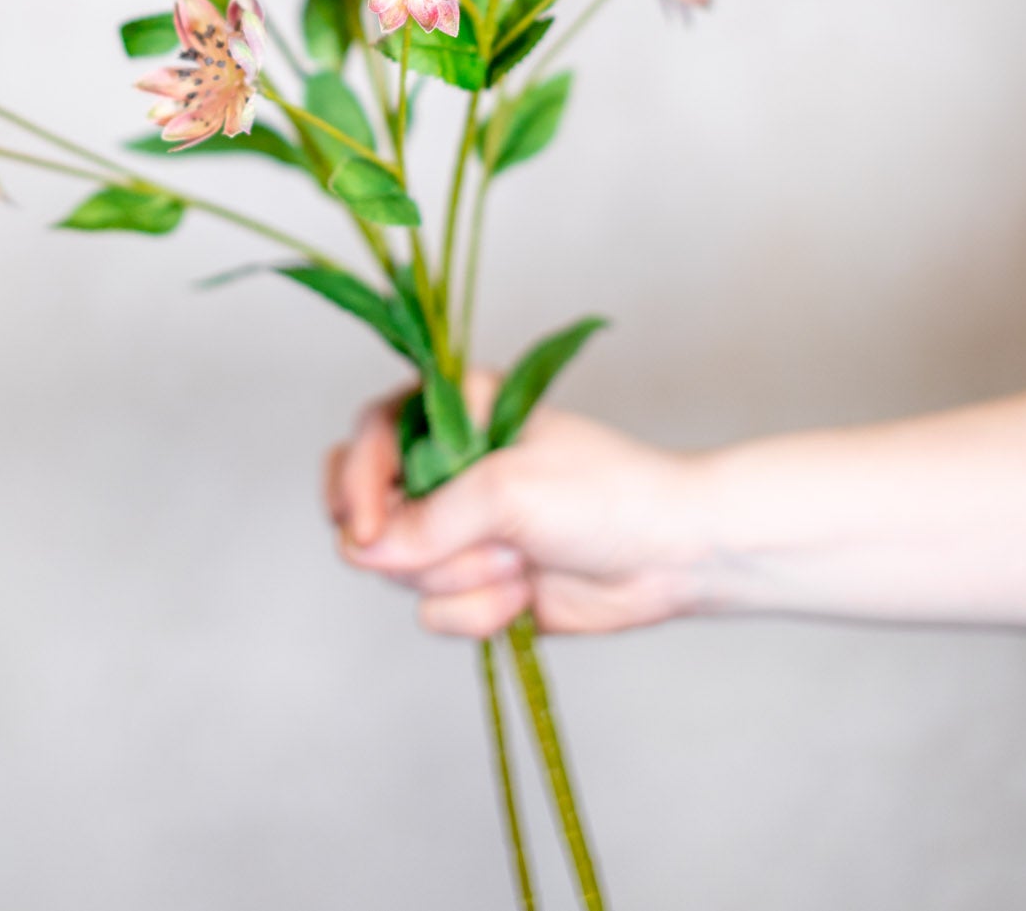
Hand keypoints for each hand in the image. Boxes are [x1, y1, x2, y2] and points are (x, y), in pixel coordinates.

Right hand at [324, 375, 701, 637]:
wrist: (670, 557)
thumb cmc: (604, 493)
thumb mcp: (510, 489)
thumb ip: (430, 518)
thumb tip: (364, 549)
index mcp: (455, 414)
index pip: (370, 437)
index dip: (355, 481)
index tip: (366, 526)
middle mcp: (447, 469)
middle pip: (370, 511)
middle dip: (408, 542)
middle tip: (437, 553)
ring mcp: (459, 531)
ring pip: (401, 570)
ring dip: (461, 576)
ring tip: (519, 561)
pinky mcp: (475, 585)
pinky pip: (435, 612)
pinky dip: (478, 612)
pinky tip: (525, 596)